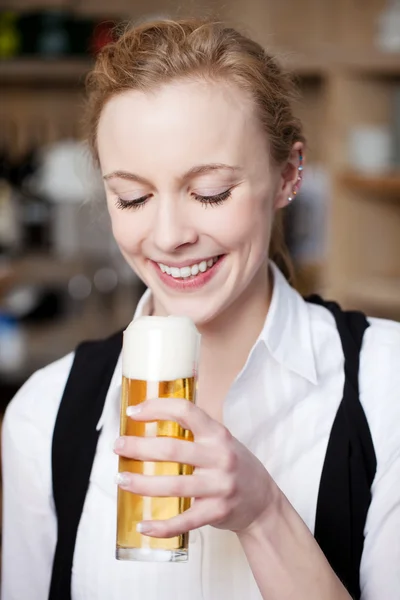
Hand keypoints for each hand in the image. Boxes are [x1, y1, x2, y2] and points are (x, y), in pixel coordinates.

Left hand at [113, 397, 275, 538]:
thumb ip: (194, 432)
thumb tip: (150, 421)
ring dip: (142, 484)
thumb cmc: (233, 465)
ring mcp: (220, 485)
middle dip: (139, 447)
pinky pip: (185, 520)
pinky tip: (143, 525)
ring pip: (174, 484)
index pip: (186, 411)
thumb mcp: (221, 441)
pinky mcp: (218, 511)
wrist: (263, 502)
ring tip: (121, 480)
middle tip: (118, 446)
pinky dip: (162, 525)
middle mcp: (220, 456)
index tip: (133, 411)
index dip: (157, 407)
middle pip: (172, 449)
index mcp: (218, 434)